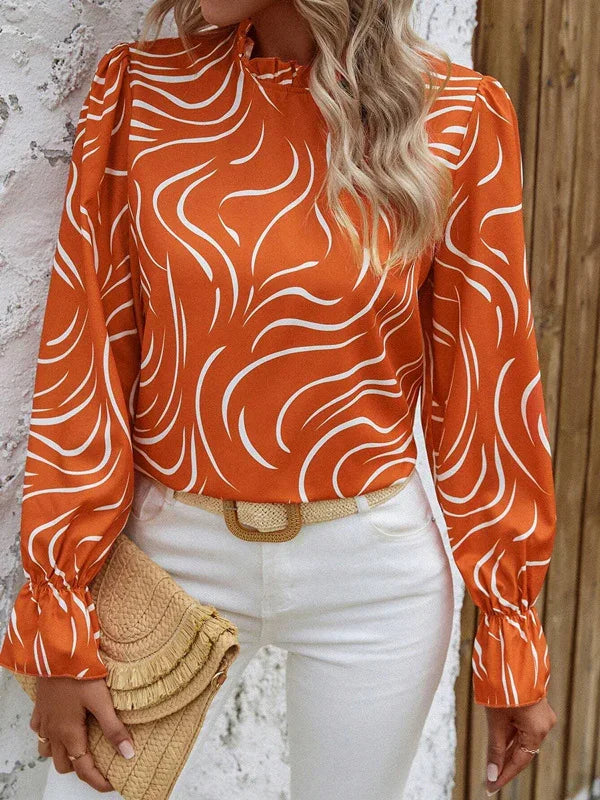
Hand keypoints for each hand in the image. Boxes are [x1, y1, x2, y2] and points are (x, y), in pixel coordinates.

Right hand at [30, 676, 135, 792]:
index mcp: (70, 733)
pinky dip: (51, 736)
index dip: (98, 781)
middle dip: (81, 768)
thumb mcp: (102, 701)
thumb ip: (114, 728)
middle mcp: (54, 732)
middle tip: (100, 764)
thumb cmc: (79, 673)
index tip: (111, 784)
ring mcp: (44, 720)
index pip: (83, 768)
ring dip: (64, 754)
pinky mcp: (40, 708)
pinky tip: (63, 726)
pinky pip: (41, 731)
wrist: (57, 651)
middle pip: (65, 764)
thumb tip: (128, 753)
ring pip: (49, 750)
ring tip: (82, 746)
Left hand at [485, 696, 556, 794]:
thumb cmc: (503, 689)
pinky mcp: (534, 707)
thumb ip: (495, 748)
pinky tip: (498, 744)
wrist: (511, 658)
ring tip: (491, 764)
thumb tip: (491, 775)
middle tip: (489, 779)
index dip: (503, 775)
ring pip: (521, 739)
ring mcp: (541, 715)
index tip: (490, 787)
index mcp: (537, 731)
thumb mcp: (496, 721)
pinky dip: (510, 736)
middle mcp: (543, 725)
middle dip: (504, 764)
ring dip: (506, 750)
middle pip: (522, 752)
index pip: (519, 762)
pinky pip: (522, 727)